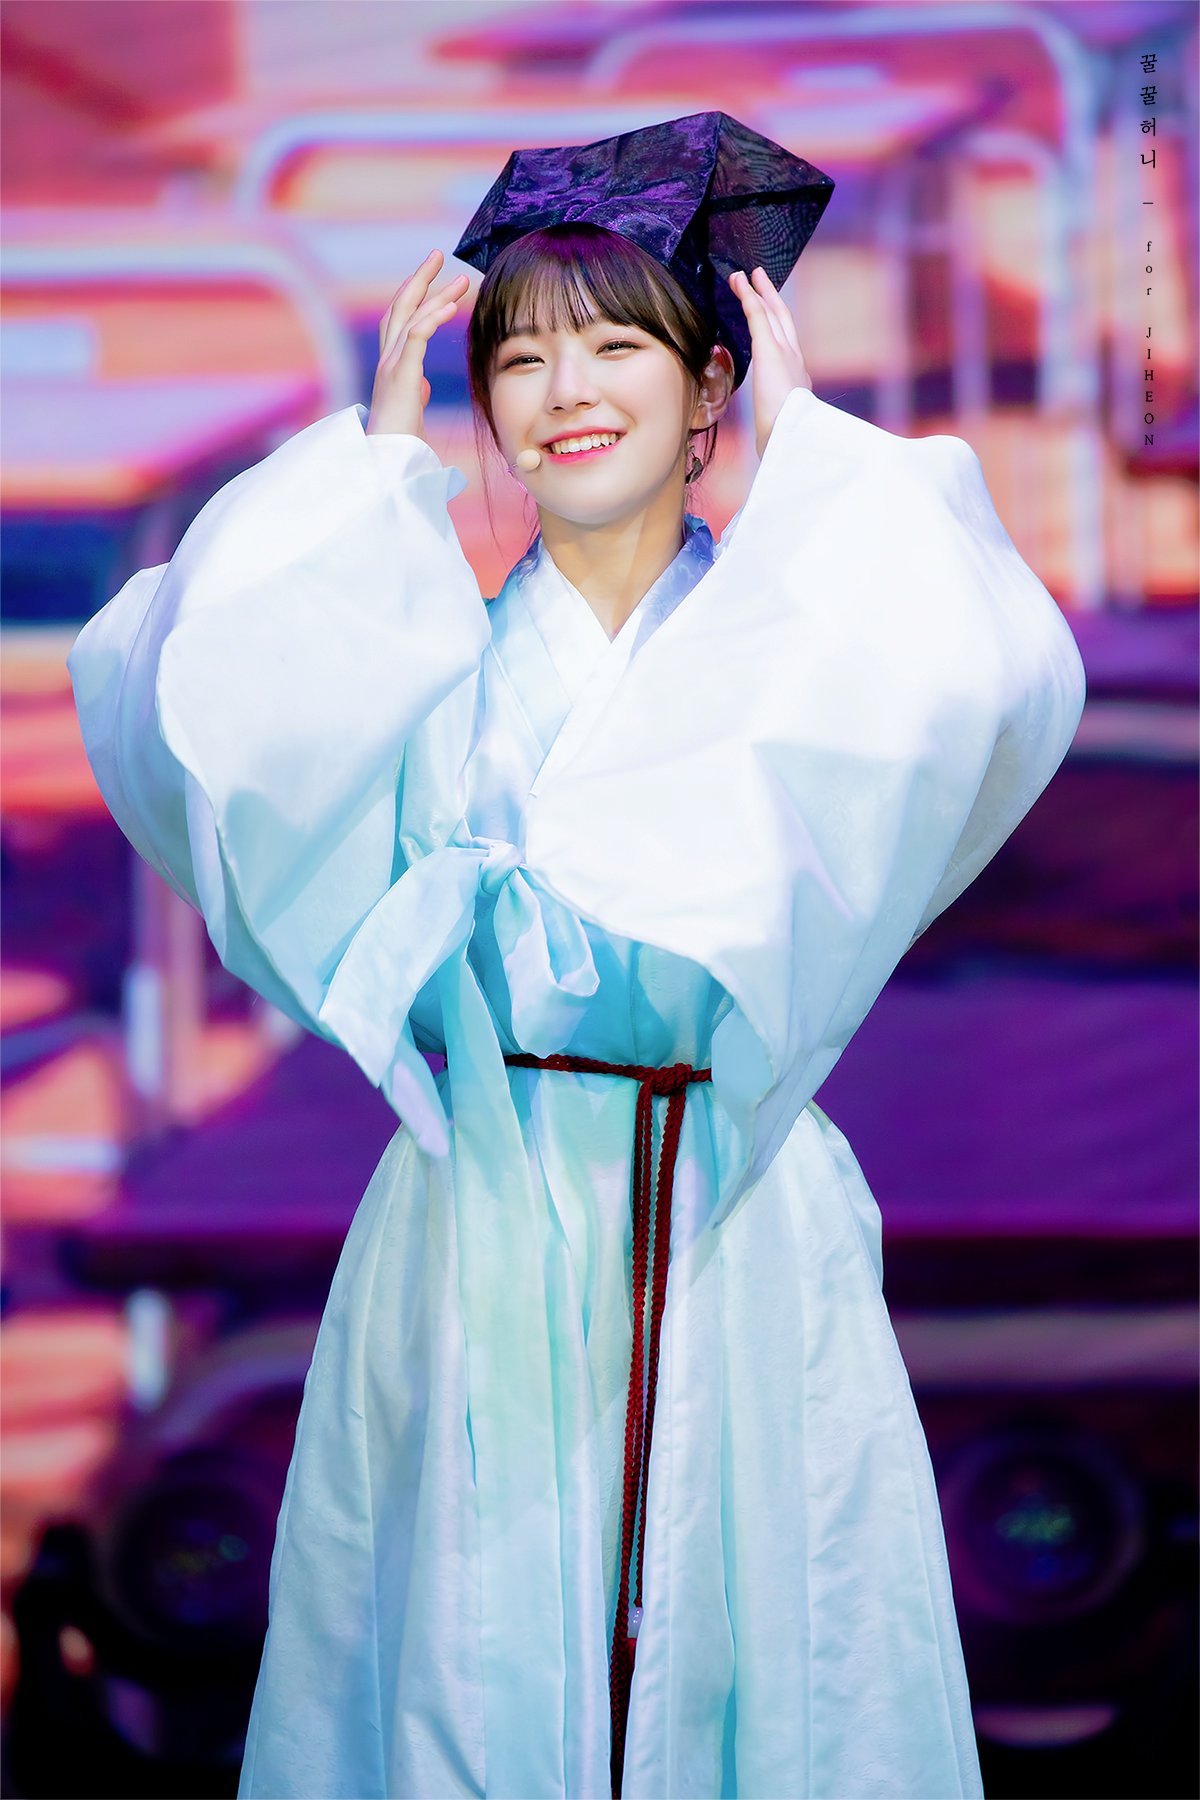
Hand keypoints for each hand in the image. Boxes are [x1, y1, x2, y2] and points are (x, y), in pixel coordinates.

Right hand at [365, 250, 469, 437]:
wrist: (385, 462)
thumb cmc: (400, 444)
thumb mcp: (411, 410)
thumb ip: (415, 391)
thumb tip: (422, 385)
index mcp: (392, 365)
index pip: (401, 319)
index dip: (414, 294)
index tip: (433, 275)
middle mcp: (388, 359)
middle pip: (401, 306)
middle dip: (420, 278)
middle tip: (438, 254)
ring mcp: (392, 366)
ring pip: (412, 317)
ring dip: (437, 294)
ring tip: (461, 278)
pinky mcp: (400, 376)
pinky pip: (416, 337)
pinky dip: (433, 318)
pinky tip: (451, 306)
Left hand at [729, 267, 811, 457]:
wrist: (792, 436)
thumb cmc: (784, 438)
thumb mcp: (778, 426)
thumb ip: (775, 422)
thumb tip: (767, 439)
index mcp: (797, 377)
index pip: (786, 344)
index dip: (777, 325)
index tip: (768, 312)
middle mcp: (794, 359)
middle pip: (783, 319)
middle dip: (771, 297)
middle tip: (759, 278)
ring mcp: (784, 351)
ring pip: (770, 312)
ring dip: (757, 291)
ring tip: (743, 275)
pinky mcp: (770, 349)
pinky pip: (757, 315)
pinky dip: (748, 298)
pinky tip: (739, 284)